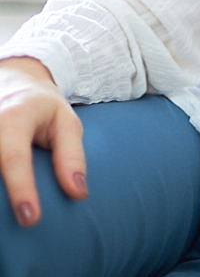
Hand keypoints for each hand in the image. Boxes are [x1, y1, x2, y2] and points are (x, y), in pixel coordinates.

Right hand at [0, 57, 87, 225]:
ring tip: (9, 223)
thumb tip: (79, 193)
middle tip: (23, 223)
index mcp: (13, 118)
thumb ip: (71, 155)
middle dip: (1, 200)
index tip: (31, 219)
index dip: (21, 190)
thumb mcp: (66, 122)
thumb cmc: (44, 109)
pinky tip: (3, 205)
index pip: (14, 158)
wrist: (14, 87)